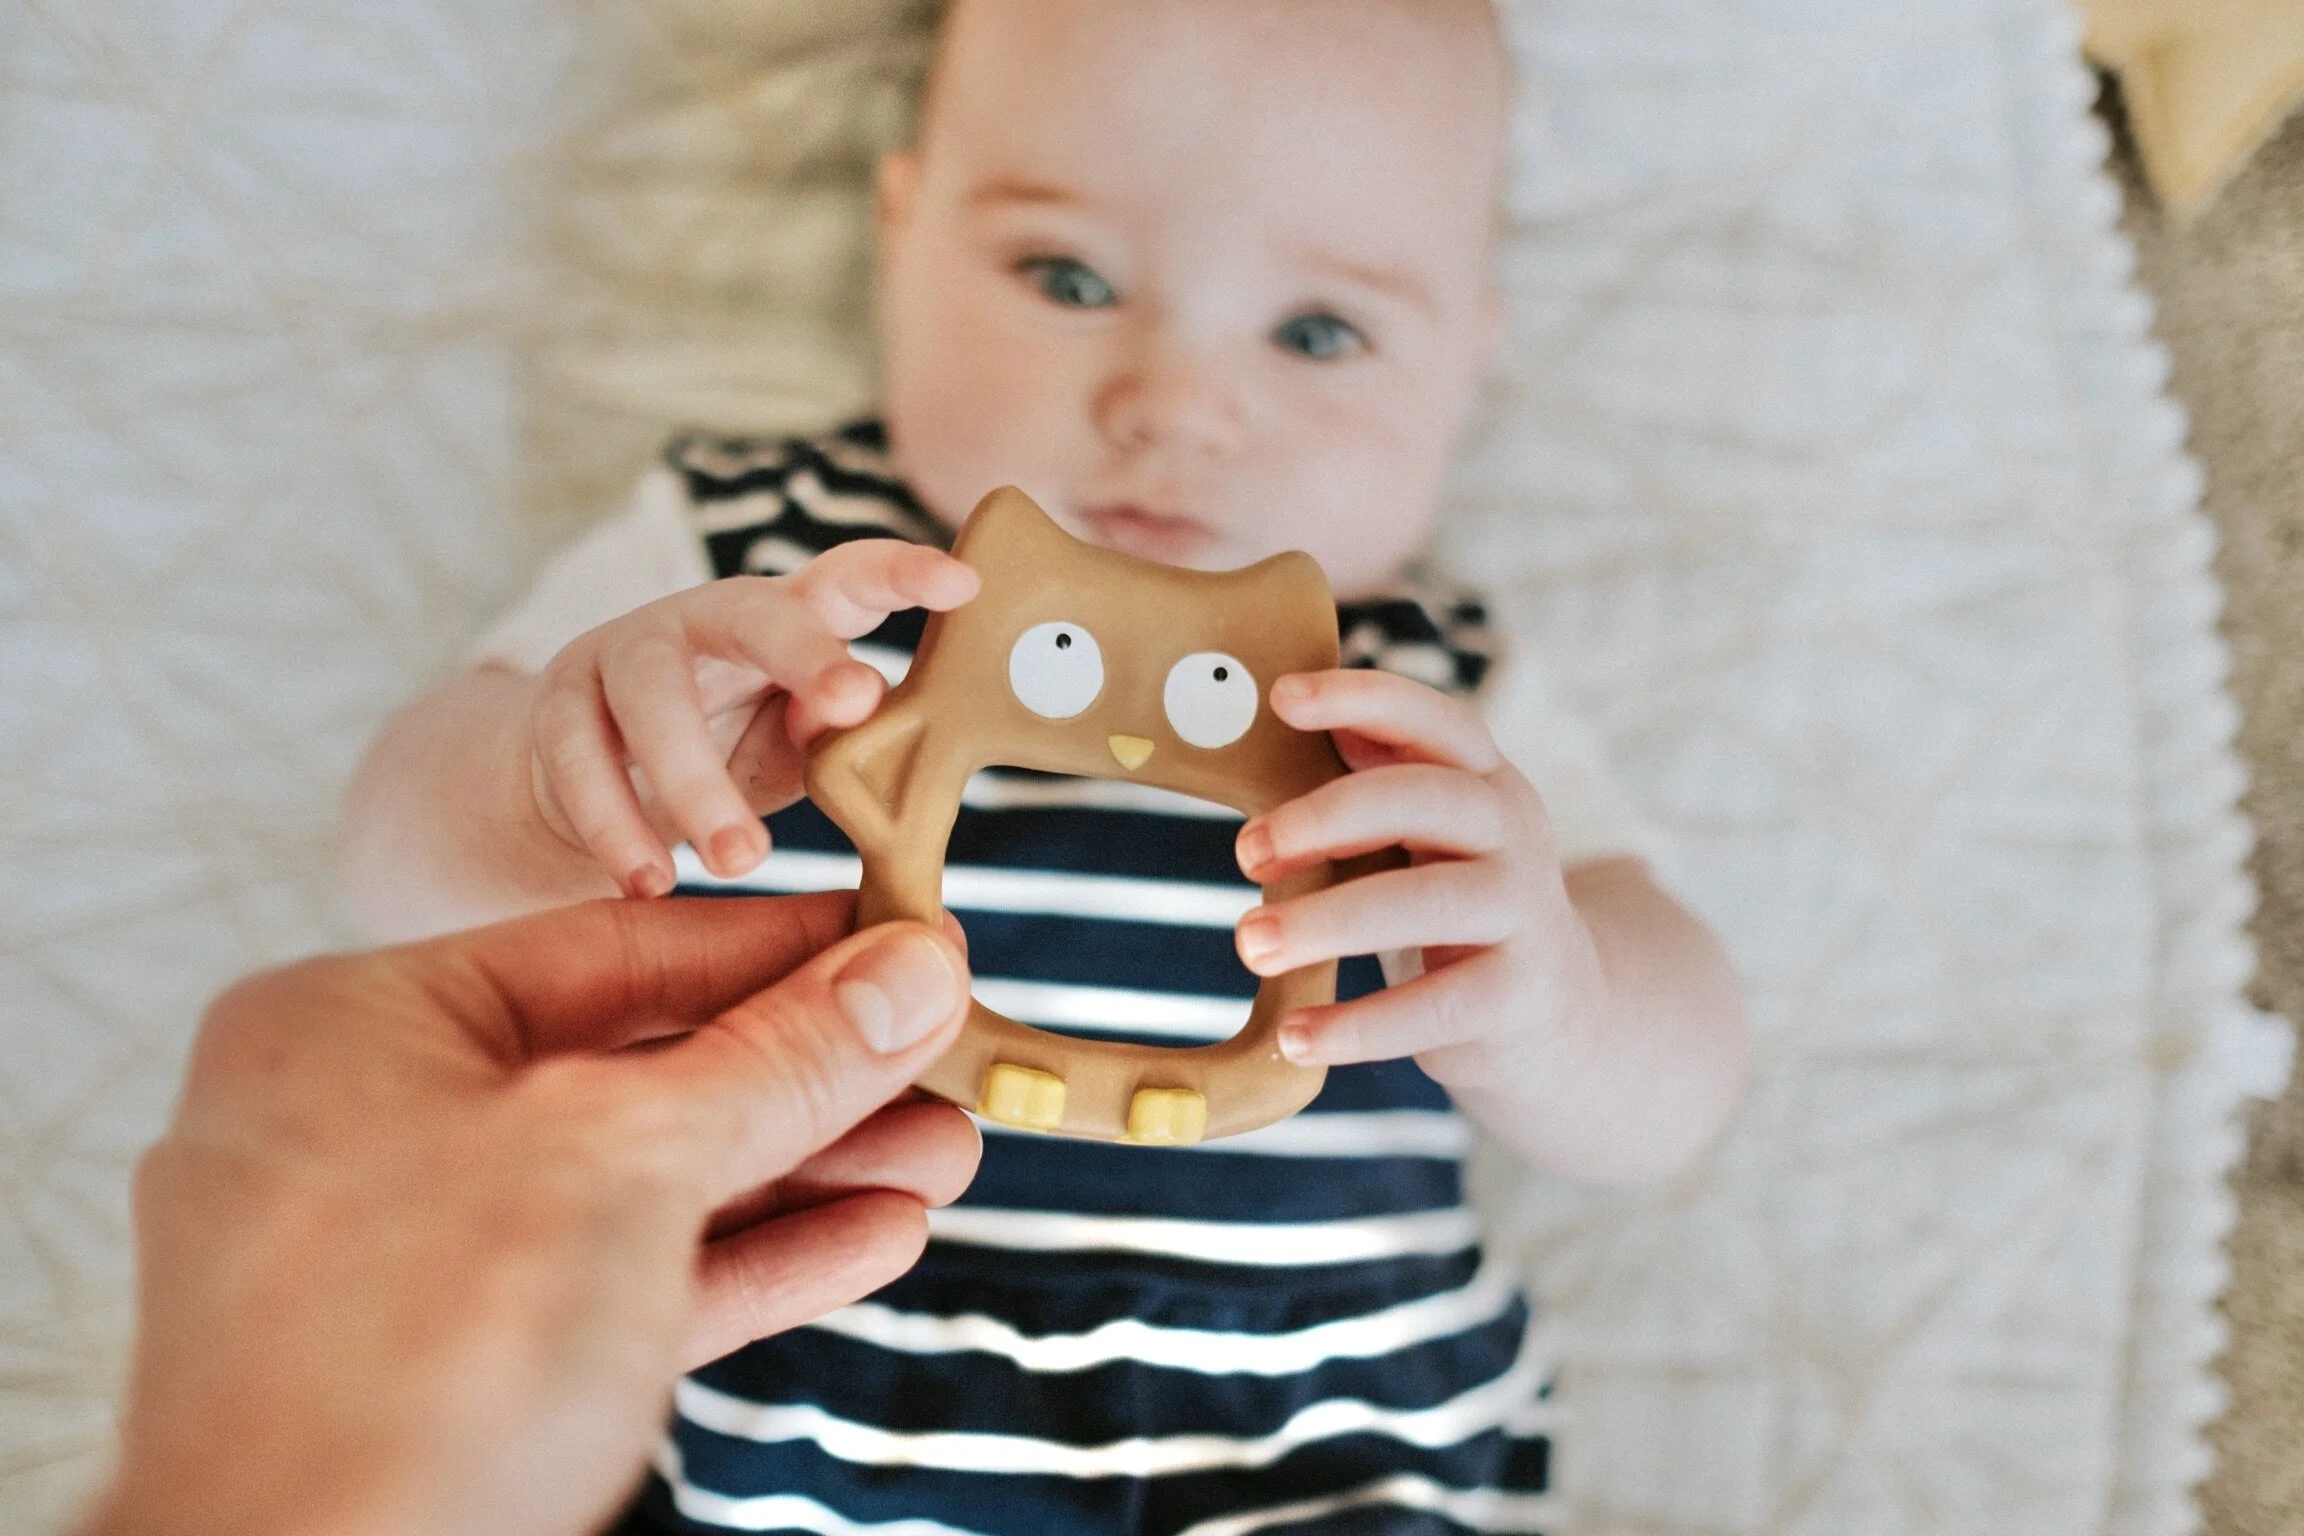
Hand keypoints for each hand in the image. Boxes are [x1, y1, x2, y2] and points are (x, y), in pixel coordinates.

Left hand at [84, 897, 976, 1535]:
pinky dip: (751, 1263)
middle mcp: (372, 1129)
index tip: (901, 938)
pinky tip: (874, 1237)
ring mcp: (413, 1261)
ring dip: (808, 1172)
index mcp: (358, 1029)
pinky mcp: (463, 1375)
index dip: (779, 945)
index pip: (612, 948)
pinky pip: (625, 1287)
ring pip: (644, 1188)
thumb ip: (779, 1061)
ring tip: (946, 1155)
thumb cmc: (419, 1351)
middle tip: (947, 1057)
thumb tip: (912, 973)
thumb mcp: (629, 1158)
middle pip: (639, 1071)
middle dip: (812, 1076)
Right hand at [528, 540, 978, 898]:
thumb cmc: (728, 753)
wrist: (591, 779)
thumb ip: (826, 739)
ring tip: (741, 857)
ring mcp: (622, 651)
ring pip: (653, 695)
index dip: (902, 574)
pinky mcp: (558, 705)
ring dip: (697, 779)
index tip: (963, 584)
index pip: (848, 580)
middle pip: (753, 611)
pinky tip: (648, 883)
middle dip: (806, 649)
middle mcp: (706, 617)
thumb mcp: (791, 752)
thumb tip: (861, 719)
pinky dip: (614, 825)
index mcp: (785, 620)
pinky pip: (577, 758)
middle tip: (857, 700)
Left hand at [1231, 668, 1606, 1096]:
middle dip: (1327, 817)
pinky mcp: (1515, 997)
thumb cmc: (1456, 903)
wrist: (1558, 1009)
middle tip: (1245, 850)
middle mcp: (1513, 833)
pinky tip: (1296, 1036)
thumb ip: (1371, 782)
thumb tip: (1280, 713)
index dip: (1363, 698)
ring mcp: (1521, 914)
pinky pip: (1433, 1007)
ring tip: (1250, 943)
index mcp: (1484, 780)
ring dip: (1327, 921)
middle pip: (1425, 799)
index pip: (1433, 721)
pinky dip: (1358, 1025)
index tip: (1282, 698)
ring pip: (1427, 902)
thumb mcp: (1428, 833)